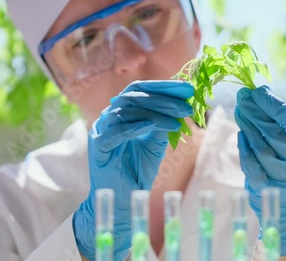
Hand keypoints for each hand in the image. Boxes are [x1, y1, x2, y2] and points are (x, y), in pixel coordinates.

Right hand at [73, 80, 193, 259]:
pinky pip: (116, 131)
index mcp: (121, 113)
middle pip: (133, 95)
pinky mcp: (98, 147)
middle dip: (163, 96)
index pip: (139, 90)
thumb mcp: (155, 142)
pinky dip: (137, 126)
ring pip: (127, 110)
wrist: (123, 198)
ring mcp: (100, 130)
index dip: (163, 86)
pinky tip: (157, 125)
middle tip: (186, 102)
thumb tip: (180, 105)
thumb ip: (162, 123)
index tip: (187, 89)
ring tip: (179, 117)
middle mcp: (108, 117)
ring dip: (156, 111)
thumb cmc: (137, 170)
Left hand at [234, 86, 285, 255]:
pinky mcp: (264, 188)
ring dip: (247, 124)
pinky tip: (241, 133)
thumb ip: (284, 124)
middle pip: (274, 131)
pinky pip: (251, 163)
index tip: (259, 90)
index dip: (274, 103)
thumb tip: (261, 93)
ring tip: (239, 109)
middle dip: (255, 110)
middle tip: (243, 95)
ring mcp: (281, 178)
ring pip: (260, 145)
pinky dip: (244, 146)